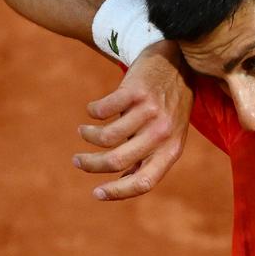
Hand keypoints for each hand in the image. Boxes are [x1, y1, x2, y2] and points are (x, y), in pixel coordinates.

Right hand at [72, 40, 192, 199]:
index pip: (144, 182)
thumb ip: (147, 157)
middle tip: (77, 160)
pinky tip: (93, 110)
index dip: (118, 191)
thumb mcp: (168, 135)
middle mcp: (163, 133)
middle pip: (117, 160)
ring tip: (83, 131)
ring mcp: (150, 112)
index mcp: (172, 150)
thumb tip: (119, 187)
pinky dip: (92, 112)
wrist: (177, 62)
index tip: (96, 193)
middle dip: (91, 164)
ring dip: (88, 136)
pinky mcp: (136, 91)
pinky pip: (102, 110)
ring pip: (107, 137)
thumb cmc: (168, 106)